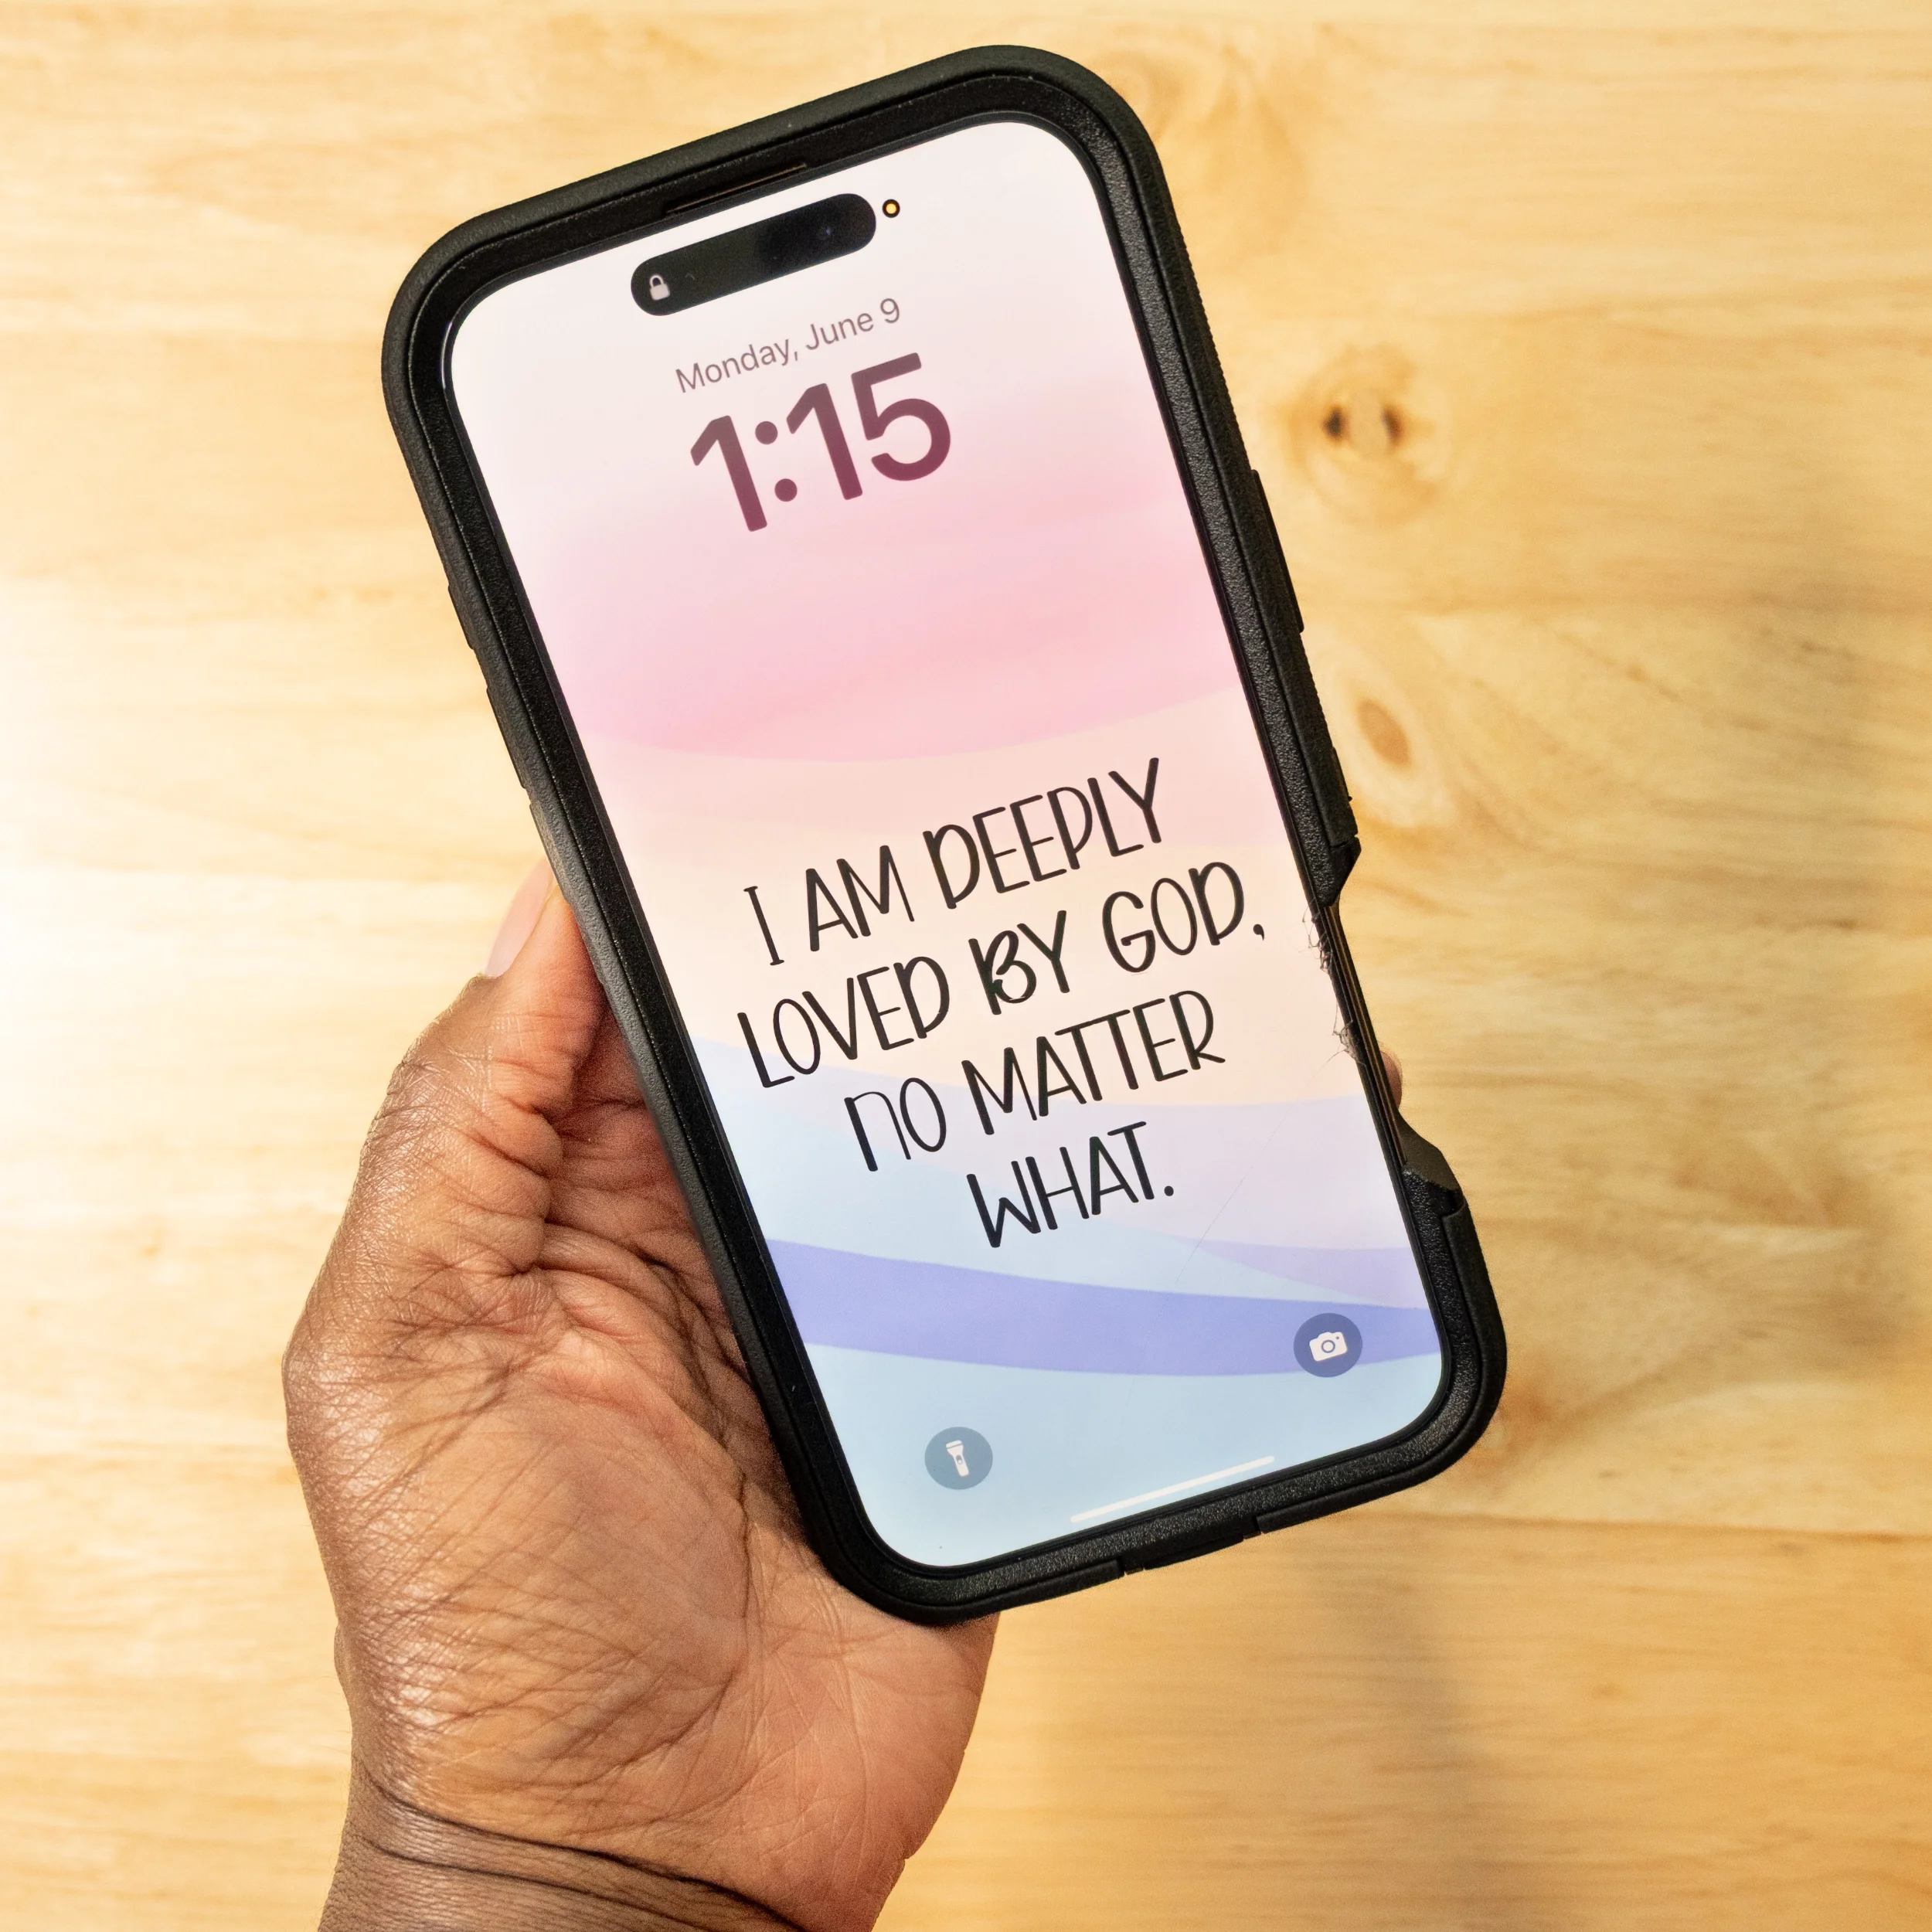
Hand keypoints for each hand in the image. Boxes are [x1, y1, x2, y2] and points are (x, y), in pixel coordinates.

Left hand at [286, 867, 994, 1930]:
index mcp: (564, 1209)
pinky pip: (1002, 1258)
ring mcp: (833, 1312)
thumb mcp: (400, 1351)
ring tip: (1024, 955)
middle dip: (840, 963)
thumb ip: (463, 1132)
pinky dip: (1040, 1196)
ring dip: (951, 1067)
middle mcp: (704, 1242)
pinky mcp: (945, 1389)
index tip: (748, 789)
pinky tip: (1088, 1124)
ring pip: (902, 1136)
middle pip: (783, 1053)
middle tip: (922, 842)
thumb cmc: (491, 1631)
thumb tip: (529, 926)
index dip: (677, 897)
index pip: (626, 1004)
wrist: (657, 1849)